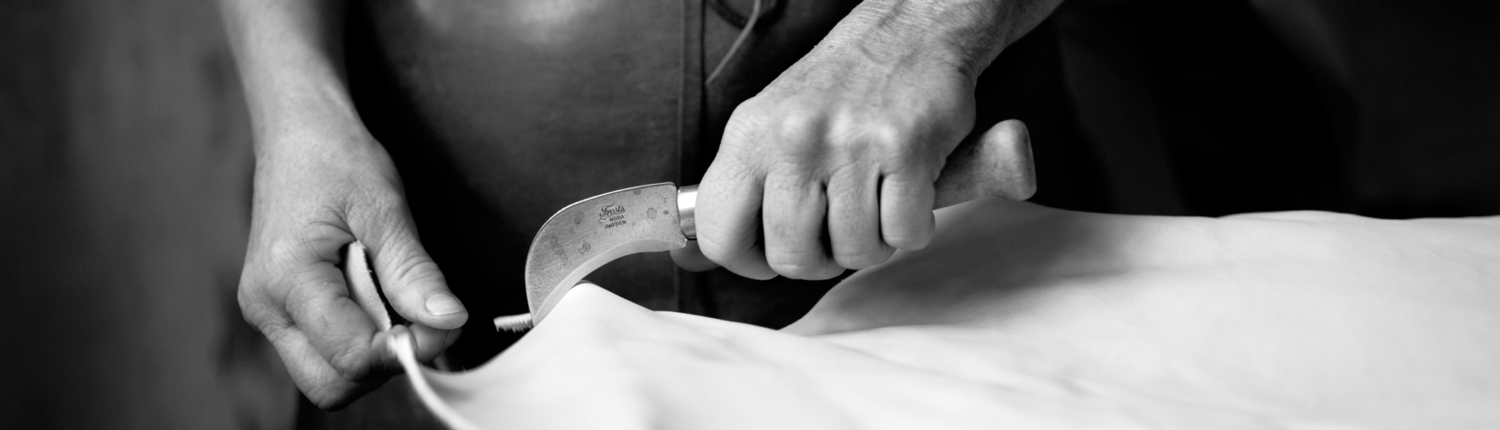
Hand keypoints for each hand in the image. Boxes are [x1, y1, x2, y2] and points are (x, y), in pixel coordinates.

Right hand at [238, 125, 466, 408]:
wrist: (297, 131)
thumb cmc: (335, 158)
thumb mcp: (384, 209)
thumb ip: (413, 272)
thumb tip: (448, 320)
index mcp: (287, 278)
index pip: (350, 355)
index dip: (405, 349)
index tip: (442, 320)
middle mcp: (266, 306)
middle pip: (331, 384)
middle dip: (384, 364)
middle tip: (420, 317)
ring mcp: (269, 312)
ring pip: (326, 374)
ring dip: (373, 352)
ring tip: (393, 296)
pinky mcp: (281, 311)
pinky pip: (323, 350)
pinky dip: (359, 339)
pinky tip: (376, 298)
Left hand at [677, 19, 982, 279]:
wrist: (912, 33)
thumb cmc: (841, 88)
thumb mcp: (770, 124)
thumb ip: (739, 189)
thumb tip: (688, 257)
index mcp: (749, 134)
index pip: (719, 234)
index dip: (747, 261)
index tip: (769, 255)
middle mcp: (793, 137)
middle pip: (792, 258)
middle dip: (820, 259)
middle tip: (835, 230)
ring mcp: (850, 144)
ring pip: (854, 252)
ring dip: (871, 242)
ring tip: (874, 203)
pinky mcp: (906, 149)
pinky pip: (903, 234)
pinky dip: (911, 226)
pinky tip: (905, 191)